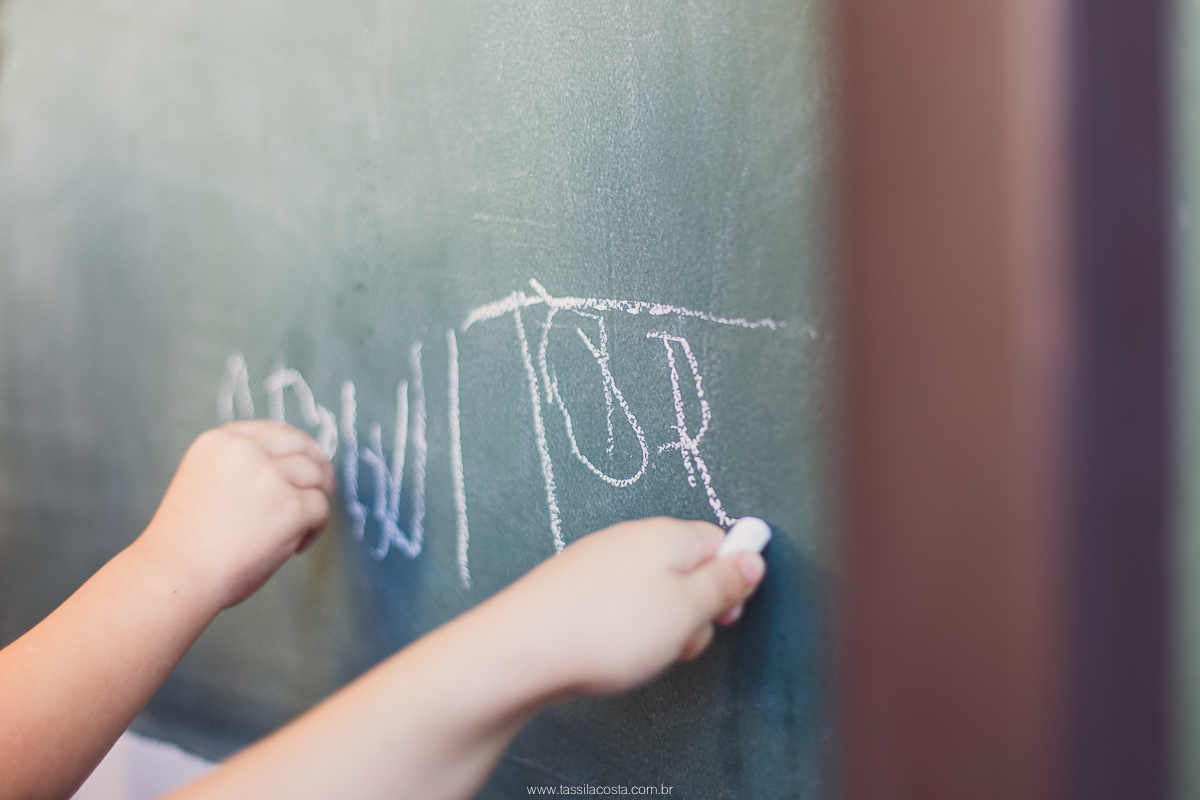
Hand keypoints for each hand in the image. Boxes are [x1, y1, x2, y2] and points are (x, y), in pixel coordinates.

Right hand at [136, 421, 335, 609]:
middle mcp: (244, 451)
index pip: (272, 432)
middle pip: (301, 445)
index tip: (304, 463)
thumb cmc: (187, 544)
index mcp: (218, 442)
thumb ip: (239, 468)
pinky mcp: (290, 505)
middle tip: (324, 488)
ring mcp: (269, 476)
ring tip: (297, 530)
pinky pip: (321, 508)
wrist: (176, 576)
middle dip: (318, 465)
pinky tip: (295, 547)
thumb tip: (291, 466)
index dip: (294, 449)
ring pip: (316, 476)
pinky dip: (315, 529)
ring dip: (315, 501)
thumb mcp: (204, 482)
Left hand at [487, 517, 765, 696]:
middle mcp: (633, 538)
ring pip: (655, 594)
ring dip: (661, 628)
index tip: (728, 615)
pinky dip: (626, 631)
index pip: (720, 540)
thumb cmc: (607, 629)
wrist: (523, 649)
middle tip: (679, 641)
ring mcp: (601, 561)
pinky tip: (610, 652)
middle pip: (688, 570)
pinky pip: (621, 606)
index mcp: (667, 535)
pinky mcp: (577, 588)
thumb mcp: (687, 611)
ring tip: (639, 653)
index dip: (732, 581)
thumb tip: (753, 558)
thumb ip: (725, 583)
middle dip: (694, 613)